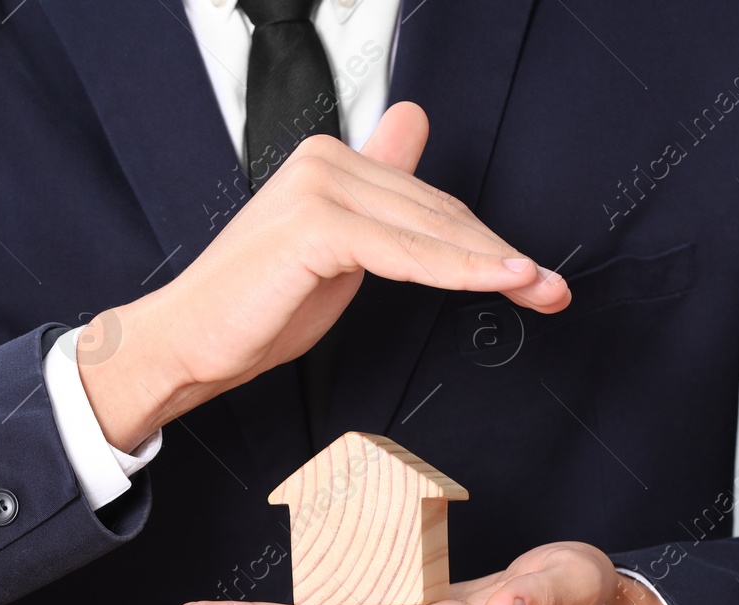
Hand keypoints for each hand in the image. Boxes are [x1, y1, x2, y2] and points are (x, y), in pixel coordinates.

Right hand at [76, 101, 571, 450]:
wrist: (187, 342)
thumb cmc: (254, 309)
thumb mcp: (337, 252)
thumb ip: (381, 202)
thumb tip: (413, 127)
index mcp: (331, 162)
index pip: (429, 202)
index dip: (485, 241)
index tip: (533, 276)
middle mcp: (327, 161)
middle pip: (439, 214)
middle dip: (501, 257)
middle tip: (552, 291)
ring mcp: (320, 187)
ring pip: (430, 231)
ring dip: (494, 265)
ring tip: (541, 290)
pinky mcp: (318, 225)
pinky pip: (405, 253)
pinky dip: (457, 270)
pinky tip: (500, 281)